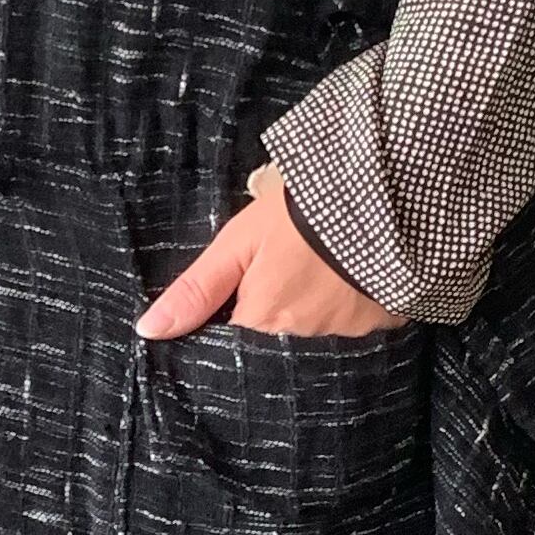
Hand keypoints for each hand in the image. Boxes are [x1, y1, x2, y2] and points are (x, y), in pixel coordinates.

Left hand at [135, 165, 407, 340]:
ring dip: (317, 302)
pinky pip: (361, 320)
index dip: (239, 308)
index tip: (251, 279)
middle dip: (279, 306)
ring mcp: (349, 333)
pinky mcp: (386, 321)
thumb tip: (148, 331)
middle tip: (291, 264)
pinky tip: (354, 274)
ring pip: (319, 326)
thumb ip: (196, 290)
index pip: (237, 335)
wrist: (382, 196)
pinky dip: (355, 302)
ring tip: (324, 264)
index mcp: (263, 322)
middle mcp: (304, 339)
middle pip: (278, 333)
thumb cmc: (301, 215)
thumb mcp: (239, 243)